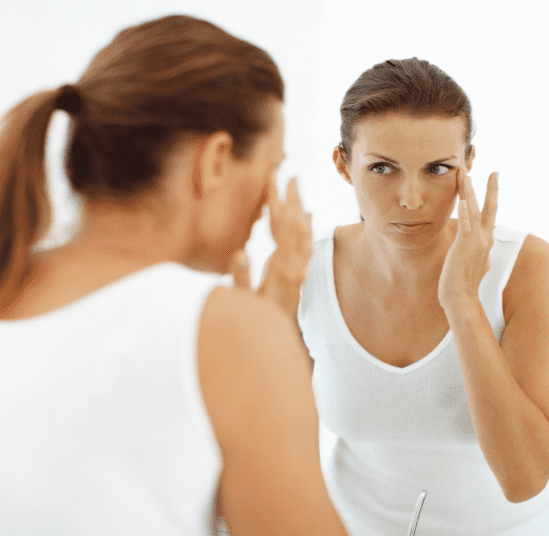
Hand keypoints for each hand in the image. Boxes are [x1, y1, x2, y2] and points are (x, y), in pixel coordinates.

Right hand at [229, 176, 312, 318]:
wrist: (273, 348)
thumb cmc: (253, 326)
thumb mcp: (242, 303)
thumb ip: (240, 278)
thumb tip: (240, 252)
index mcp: (280, 268)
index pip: (279, 226)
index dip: (276, 200)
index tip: (273, 178)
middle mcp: (294, 268)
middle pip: (296, 225)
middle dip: (293, 198)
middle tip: (292, 175)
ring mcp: (299, 272)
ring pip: (304, 234)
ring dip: (301, 211)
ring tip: (299, 192)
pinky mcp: (299, 278)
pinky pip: (306, 247)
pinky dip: (307, 230)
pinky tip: (308, 220)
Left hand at [438, 170, 497, 310]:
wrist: (461, 298)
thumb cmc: (463, 284)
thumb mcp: (475, 263)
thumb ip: (479, 252)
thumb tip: (480, 249)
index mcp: (486, 241)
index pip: (490, 214)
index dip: (492, 196)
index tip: (494, 180)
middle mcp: (484, 239)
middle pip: (489, 208)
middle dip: (490, 189)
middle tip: (494, 172)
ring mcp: (476, 242)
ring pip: (473, 211)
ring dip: (469, 192)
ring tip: (466, 175)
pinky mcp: (464, 247)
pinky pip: (465, 225)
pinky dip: (464, 212)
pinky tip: (462, 199)